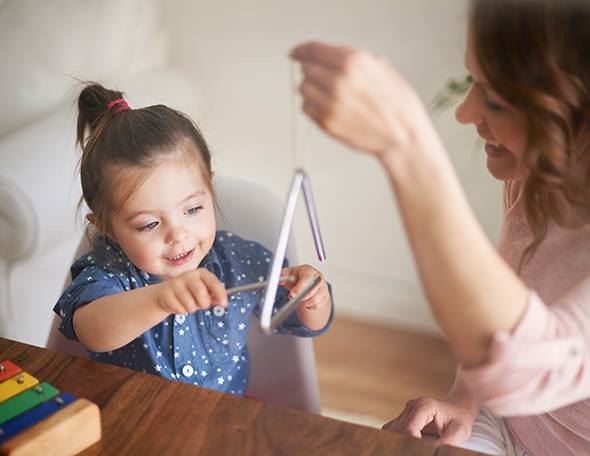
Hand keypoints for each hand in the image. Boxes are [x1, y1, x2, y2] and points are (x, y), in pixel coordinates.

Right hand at [155, 268, 227, 314]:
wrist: (165, 295)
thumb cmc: (189, 293)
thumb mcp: (204, 293)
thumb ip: (214, 296)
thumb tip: (223, 302)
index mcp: (201, 273)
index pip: (213, 281)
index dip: (220, 293)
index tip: (224, 304)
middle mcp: (189, 275)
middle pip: (201, 292)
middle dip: (204, 303)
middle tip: (201, 305)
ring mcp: (176, 283)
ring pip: (189, 303)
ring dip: (191, 308)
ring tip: (188, 304)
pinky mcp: (166, 293)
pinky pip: (179, 308)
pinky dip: (181, 311)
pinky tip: (178, 305)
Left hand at [281, 265, 330, 329]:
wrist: (310, 284)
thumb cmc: (300, 278)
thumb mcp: (290, 273)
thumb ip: (283, 274)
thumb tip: (277, 276)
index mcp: (309, 271)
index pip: (307, 278)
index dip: (300, 287)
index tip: (292, 294)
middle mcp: (318, 279)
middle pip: (312, 289)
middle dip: (301, 296)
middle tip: (293, 297)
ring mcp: (323, 288)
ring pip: (314, 300)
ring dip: (304, 302)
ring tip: (299, 298)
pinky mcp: (325, 297)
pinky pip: (317, 306)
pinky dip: (309, 306)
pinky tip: (306, 302)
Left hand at [290, 41, 429, 160]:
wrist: (402, 136)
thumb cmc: (398, 106)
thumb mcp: (382, 68)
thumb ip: (355, 60)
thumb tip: (334, 57)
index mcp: (353, 63)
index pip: (314, 50)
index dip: (302, 50)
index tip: (296, 53)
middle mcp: (338, 82)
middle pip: (306, 69)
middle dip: (313, 72)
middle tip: (324, 78)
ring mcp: (330, 104)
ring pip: (303, 89)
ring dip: (312, 90)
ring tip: (329, 95)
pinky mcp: (326, 123)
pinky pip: (306, 109)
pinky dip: (313, 107)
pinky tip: (329, 108)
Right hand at [382, 396, 477, 445]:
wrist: (458, 408)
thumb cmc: (459, 419)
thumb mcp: (459, 432)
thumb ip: (447, 442)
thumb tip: (435, 451)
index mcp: (424, 406)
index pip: (409, 428)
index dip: (412, 443)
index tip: (420, 452)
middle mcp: (411, 406)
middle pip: (399, 429)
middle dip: (405, 444)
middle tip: (415, 451)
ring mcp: (406, 410)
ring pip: (393, 430)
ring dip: (400, 442)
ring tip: (411, 449)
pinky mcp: (403, 416)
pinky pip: (392, 429)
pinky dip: (396, 439)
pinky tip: (405, 446)